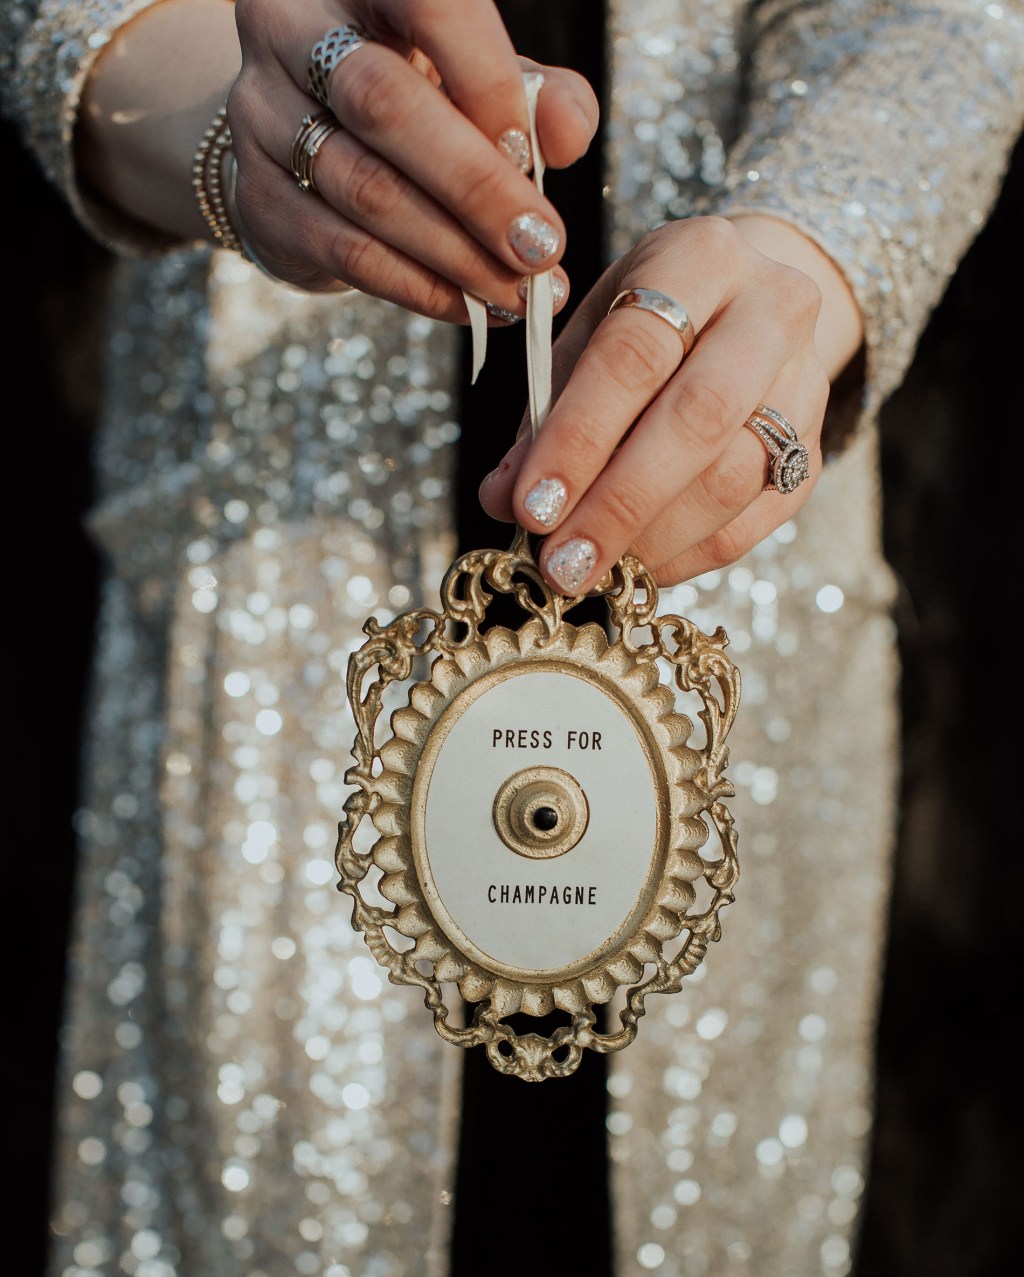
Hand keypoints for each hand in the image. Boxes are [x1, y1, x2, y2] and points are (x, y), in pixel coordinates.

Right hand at [229, 0, 597, 315]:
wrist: (310, 142)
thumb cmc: (420, 95)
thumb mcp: (481, 78)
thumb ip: (541, 95)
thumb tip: (567, 135)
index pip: (427, 3)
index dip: (487, 80)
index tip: (538, 155)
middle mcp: (290, 27)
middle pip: (384, 104)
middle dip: (476, 187)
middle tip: (541, 248)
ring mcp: (261, 114)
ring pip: (366, 190)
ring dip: (456, 254)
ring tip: (520, 292)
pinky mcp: (257, 199)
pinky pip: (345, 252)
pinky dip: (419, 286)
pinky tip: (472, 305)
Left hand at [479, 215, 863, 587]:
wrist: (742, 310)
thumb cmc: (644, 324)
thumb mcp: (583, 337)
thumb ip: (544, 412)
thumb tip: (502, 497)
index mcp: (702, 258)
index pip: (635, 354)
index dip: (578, 438)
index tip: (530, 507)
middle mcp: (773, 310)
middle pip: (699, 418)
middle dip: (618, 503)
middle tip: (562, 563)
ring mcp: (807, 383)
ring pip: (733, 476)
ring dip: (651, 538)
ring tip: (589, 570)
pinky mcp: (814, 449)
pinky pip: (753, 520)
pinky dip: (687, 556)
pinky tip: (635, 569)